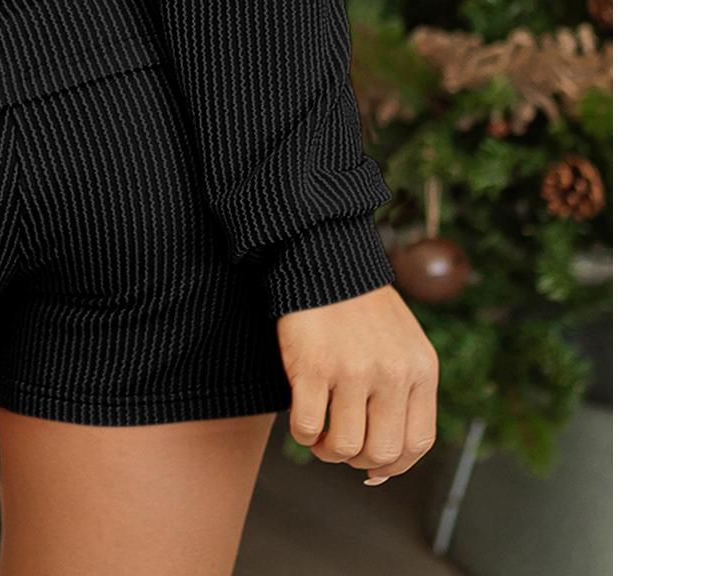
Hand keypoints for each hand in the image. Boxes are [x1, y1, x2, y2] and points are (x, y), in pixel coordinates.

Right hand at [276, 284, 437, 484]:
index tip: (372, 467)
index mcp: (420, 368)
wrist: (324, 254)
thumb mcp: (402, 343)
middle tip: (340, 445)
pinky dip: (302, 435)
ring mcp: (353, 370)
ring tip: (320, 436)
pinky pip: (307, 428)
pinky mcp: (313, 365)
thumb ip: (404, 392)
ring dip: (328, 451)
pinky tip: (301, 419)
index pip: (418, 443)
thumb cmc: (360, 306)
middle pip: (382, 452)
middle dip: (358, 460)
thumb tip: (384, 464)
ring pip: (345, 446)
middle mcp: (393, 372)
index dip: (394, 466)